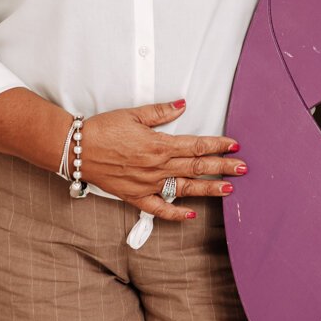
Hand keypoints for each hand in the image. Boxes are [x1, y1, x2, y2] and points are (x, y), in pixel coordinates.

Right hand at [78, 99, 246, 220]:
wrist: (76, 150)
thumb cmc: (102, 129)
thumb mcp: (133, 114)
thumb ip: (160, 112)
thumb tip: (182, 105)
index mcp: (159, 144)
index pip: (196, 145)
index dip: (217, 145)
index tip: (234, 145)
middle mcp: (157, 166)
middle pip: (197, 167)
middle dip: (223, 167)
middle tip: (243, 168)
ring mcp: (147, 184)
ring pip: (185, 188)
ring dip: (209, 189)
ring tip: (229, 190)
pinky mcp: (135, 196)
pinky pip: (159, 209)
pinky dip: (175, 214)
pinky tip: (191, 215)